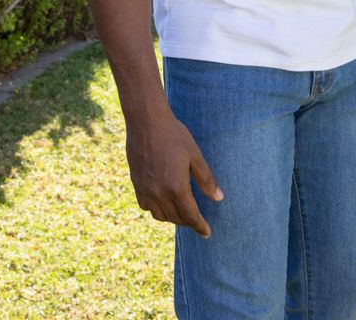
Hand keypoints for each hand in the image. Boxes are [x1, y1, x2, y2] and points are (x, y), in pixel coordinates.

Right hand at [126, 108, 222, 237]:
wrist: (146, 122)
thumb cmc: (174, 135)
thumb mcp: (194, 154)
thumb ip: (206, 179)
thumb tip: (219, 198)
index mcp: (176, 187)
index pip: (190, 215)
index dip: (200, 226)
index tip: (207, 233)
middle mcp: (159, 193)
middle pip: (175, 218)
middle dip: (188, 222)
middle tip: (197, 221)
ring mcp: (145, 190)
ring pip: (160, 216)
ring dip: (173, 218)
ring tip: (182, 214)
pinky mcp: (136, 185)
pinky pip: (147, 206)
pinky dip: (157, 210)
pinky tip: (163, 203)